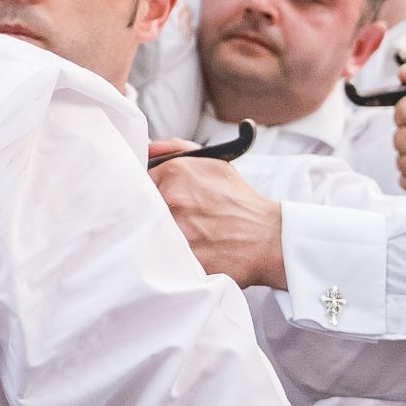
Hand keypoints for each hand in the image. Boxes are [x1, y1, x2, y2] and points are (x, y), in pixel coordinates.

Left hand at [148, 149, 285, 289]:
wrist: (269, 238)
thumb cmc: (238, 201)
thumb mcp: (212, 163)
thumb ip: (174, 149)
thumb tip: (146, 147)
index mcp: (175, 171)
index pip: (136, 180)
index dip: (145, 193)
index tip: (156, 201)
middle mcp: (172, 198)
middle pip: (138, 207)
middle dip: (149, 214)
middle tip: (168, 221)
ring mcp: (177, 230)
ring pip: (146, 233)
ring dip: (157, 237)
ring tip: (183, 238)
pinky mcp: (183, 259)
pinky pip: (160, 259)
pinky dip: (168, 259)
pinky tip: (186, 254)